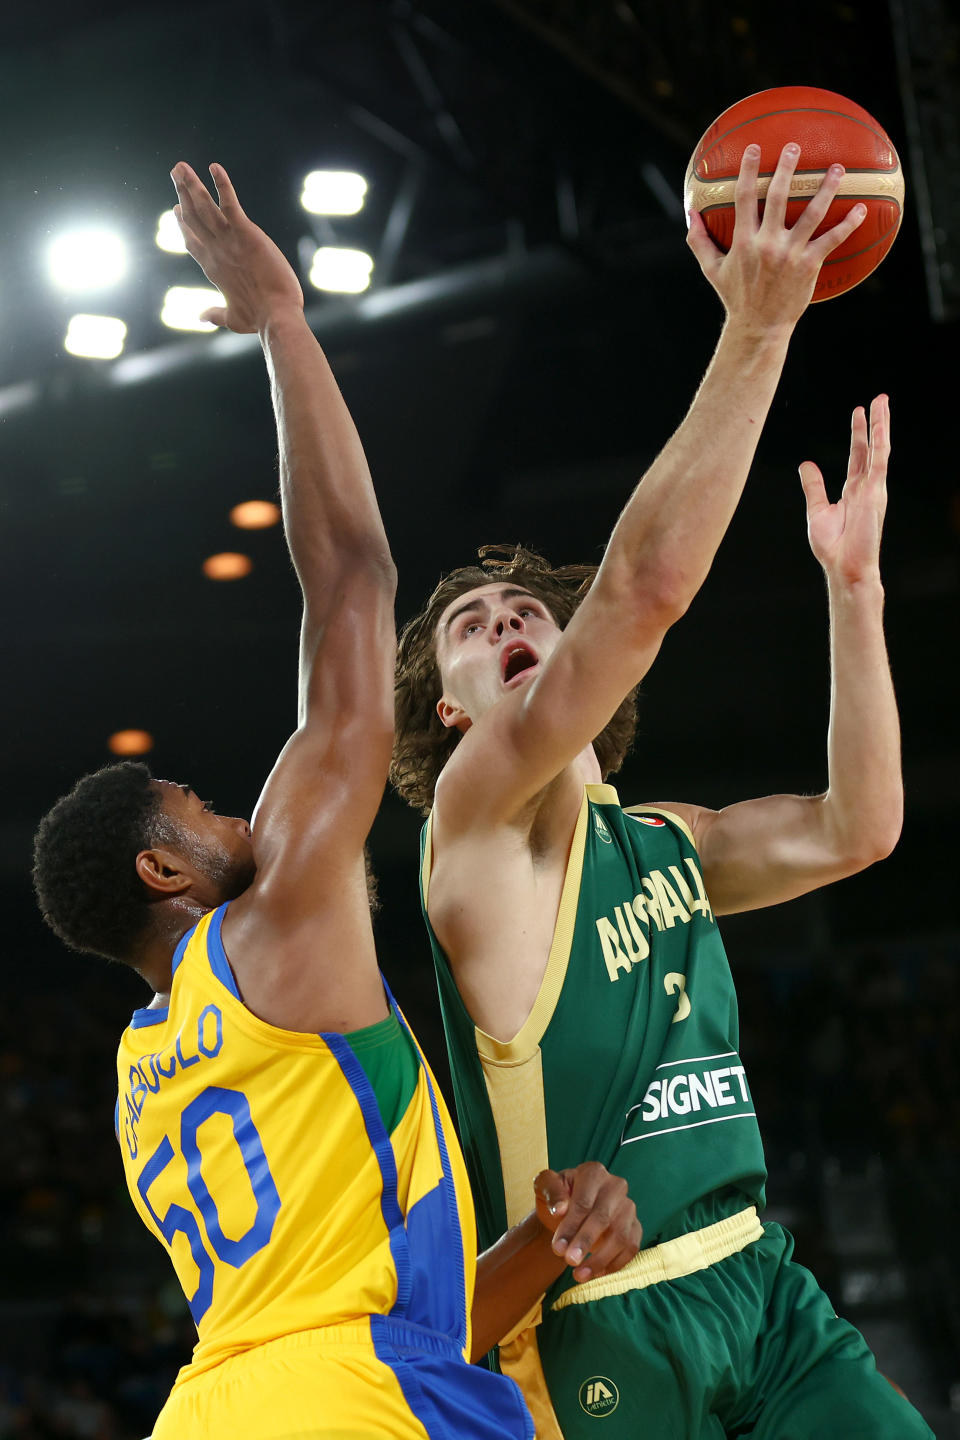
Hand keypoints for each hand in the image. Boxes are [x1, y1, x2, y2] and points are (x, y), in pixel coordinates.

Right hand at [171, 162, 303, 332]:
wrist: (276, 317)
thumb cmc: (258, 320)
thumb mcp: (232, 318)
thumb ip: (215, 314)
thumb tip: (200, 317)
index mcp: (213, 269)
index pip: (192, 241)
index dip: (183, 224)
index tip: (176, 208)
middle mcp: (216, 251)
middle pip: (194, 217)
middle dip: (184, 193)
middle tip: (175, 173)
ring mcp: (228, 241)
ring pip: (205, 207)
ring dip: (192, 184)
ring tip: (181, 166)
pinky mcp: (246, 233)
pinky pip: (230, 203)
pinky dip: (222, 184)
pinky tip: (214, 167)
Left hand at [534, 1163, 640, 1282]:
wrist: (567, 1211)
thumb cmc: (556, 1197)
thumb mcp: (544, 1187)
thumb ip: (550, 1191)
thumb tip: (560, 1209)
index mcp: (593, 1173)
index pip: (584, 1202)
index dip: (571, 1227)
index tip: (558, 1248)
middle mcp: (615, 1186)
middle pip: (603, 1218)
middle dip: (585, 1243)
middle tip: (570, 1262)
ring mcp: (628, 1207)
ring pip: (620, 1236)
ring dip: (600, 1259)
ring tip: (579, 1275)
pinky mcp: (635, 1226)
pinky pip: (631, 1248)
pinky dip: (615, 1264)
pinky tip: (596, 1273)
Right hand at [687, 143, 866, 331]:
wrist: (759, 327)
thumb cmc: (736, 297)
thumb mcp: (712, 270)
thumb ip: (699, 241)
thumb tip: (690, 213)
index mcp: (744, 242)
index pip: (746, 198)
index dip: (750, 170)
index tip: (755, 148)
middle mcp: (768, 244)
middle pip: (779, 197)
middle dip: (787, 168)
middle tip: (794, 146)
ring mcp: (791, 254)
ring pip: (812, 214)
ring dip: (826, 188)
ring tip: (837, 168)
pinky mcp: (809, 265)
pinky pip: (832, 239)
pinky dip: (848, 224)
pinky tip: (861, 209)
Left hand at [801, 394, 889, 584]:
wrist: (844, 566)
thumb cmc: (833, 546)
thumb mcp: (817, 510)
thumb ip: (814, 486)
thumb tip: (806, 465)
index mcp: (853, 491)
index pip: (858, 456)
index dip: (858, 435)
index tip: (858, 414)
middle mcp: (866, 486)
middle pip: (871, 447)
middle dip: (873, 423)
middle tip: (877, 401)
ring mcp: (873, 488)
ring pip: (878, 449)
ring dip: (881, 425)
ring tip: (881, 402)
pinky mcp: (875, 492)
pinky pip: (879, 461)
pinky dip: (879, 441)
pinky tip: (880, 424)